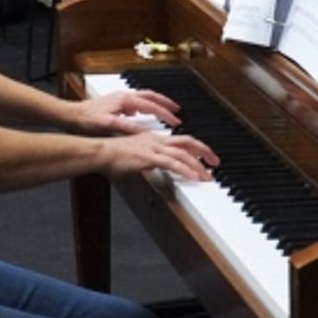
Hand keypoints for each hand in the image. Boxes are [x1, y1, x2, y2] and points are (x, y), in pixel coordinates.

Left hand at [71, 88, 182, 135]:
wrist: (72, 114)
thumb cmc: (88, 119)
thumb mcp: (109, 125)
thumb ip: (128, 128)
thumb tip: (145, 133)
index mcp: (126, 100)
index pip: (151, 106)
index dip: (165, 114)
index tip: (175, 121)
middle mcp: (126, 96)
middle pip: (152, 96)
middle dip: (166, 103)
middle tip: (177, 111)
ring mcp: (122, 97)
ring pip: (145, 97)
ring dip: (157, 103)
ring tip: (166, 110)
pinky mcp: (117, 101)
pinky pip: (138, 100)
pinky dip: (146, 105)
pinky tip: (144, 114)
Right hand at [100, 130, 218, 181]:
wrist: (101, 152)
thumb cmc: (113, 156)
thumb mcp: (136, 157)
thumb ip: (147, 161)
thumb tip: (154, 168)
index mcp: (155, 139)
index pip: (181, 141)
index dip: (195, 148)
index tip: (205, 157)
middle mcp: (157, 141)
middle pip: (188, 142)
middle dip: (204, 152)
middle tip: (215, 163)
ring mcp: (154, 148)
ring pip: (183, 154)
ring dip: (198, 165)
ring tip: (208, 175)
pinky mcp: (149, 157)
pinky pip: (172, 164)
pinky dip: (185, 170)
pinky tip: (194, 177)